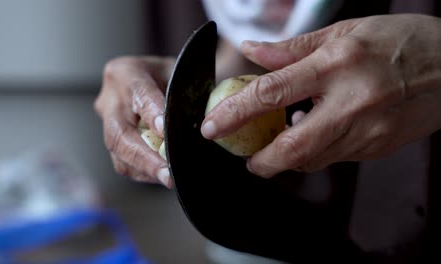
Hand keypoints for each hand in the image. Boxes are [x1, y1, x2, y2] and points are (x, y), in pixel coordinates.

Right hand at [94, 56, 174, 187]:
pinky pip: (122, 162)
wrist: (156, 79)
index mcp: (126, 73)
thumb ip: (180, 97)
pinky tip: (162, 176)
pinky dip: (144, 172)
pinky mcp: (112, 140)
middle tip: (167, 174)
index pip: (139, 94)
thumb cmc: (171, 76)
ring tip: (169, 178)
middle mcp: (110, 98)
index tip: (165, 132)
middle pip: (118, 133)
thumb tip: (190, 127)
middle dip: (144, 157)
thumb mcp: (180, 76)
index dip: (151, 114)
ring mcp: (106, 121)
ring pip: (118, 152)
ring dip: (144, 169)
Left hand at [201, 14, 440, 176]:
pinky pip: (334, 158)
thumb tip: (251, 52)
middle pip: (291, 148)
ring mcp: (367, 131)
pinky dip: (314, 152)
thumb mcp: (344, 31)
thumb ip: (292, 48)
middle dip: (260, 161)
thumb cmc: (400, 41)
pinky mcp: (377, 148)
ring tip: (278, 142)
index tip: (212, 128)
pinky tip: (314, 133)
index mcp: (337, 64)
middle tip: (247, 159)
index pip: (271, 92)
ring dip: (286, 158)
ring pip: (312, 160)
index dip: (234, 113)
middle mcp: (351, 102)